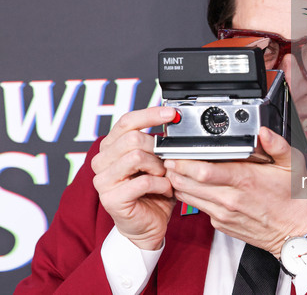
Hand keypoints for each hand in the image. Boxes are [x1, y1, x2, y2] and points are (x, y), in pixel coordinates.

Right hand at [91, 107, 176, 249]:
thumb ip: (157, 143)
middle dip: (157, 148)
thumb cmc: (153, 192)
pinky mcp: (111, 199)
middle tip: (167, 162)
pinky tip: (165, 189)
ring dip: (159, 167)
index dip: (150, 114)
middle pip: (133, 138)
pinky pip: (143, 181)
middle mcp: (101, 161)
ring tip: (165, 176)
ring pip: (136, 157)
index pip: (127, 121)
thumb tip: (172, 120)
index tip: (172, 114)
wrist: (148, 226)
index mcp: (111, 147)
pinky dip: (161, 184)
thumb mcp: (156, 161)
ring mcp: (102, 180)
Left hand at [165, 127, 306, 256]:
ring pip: (188, 197)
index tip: (176, 152)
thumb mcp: (291, 165)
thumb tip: (263, 131)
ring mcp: (223, 213)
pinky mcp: (220, 223)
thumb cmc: (291, 198)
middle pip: (188, 184)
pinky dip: (191, 196)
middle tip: (169, 160)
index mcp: (245, 180)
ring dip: (178, 183)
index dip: (185, 161)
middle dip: (174, 171)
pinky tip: (193, 186)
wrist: (293, 230)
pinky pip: (198, 208)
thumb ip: (276, 144)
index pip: (203, 171)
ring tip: (175, 171)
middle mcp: (230, 198)